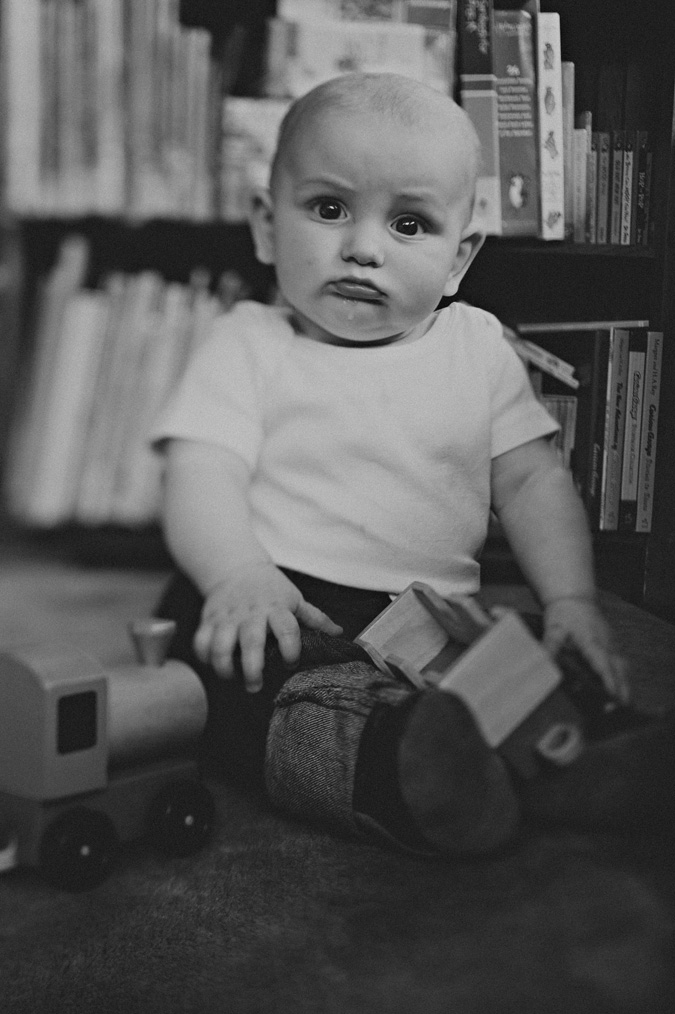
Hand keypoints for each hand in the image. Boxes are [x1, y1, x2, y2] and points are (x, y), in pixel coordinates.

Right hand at [193, 561, 341, 692]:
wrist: (237, 567)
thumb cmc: (271, 589)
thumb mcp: (295, 599)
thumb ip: (315, 618)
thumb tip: (340, 633)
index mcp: (277, 608)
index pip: (287, 629)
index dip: (291, 650)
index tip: (291, 663)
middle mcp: (252, 613)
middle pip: (251, 641)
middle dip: (253, 668)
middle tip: (256, 686)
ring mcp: (228, 616)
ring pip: (220, 644)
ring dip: (224, 666)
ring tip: (233, 678)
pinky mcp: (209, 619)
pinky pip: (201, 641)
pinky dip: (204, 657)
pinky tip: (214, 665)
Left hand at [542, 596, 629, 702]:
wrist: (573, 597)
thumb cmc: (563, 614)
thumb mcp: (553, 629)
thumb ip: (550, 646)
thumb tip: (544, 662)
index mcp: (592, 641)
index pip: (603, 663)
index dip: (608, 680)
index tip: (612, 695)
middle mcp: (606, 644)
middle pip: (619, 669)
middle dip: (622, 688)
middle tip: (621, 708)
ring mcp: (611, 644)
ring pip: (623, 667)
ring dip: (624, 684)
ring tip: (623, 704)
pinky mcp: (611, 645)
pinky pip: (620, 664)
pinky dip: (621, 677)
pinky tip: (617, 691)